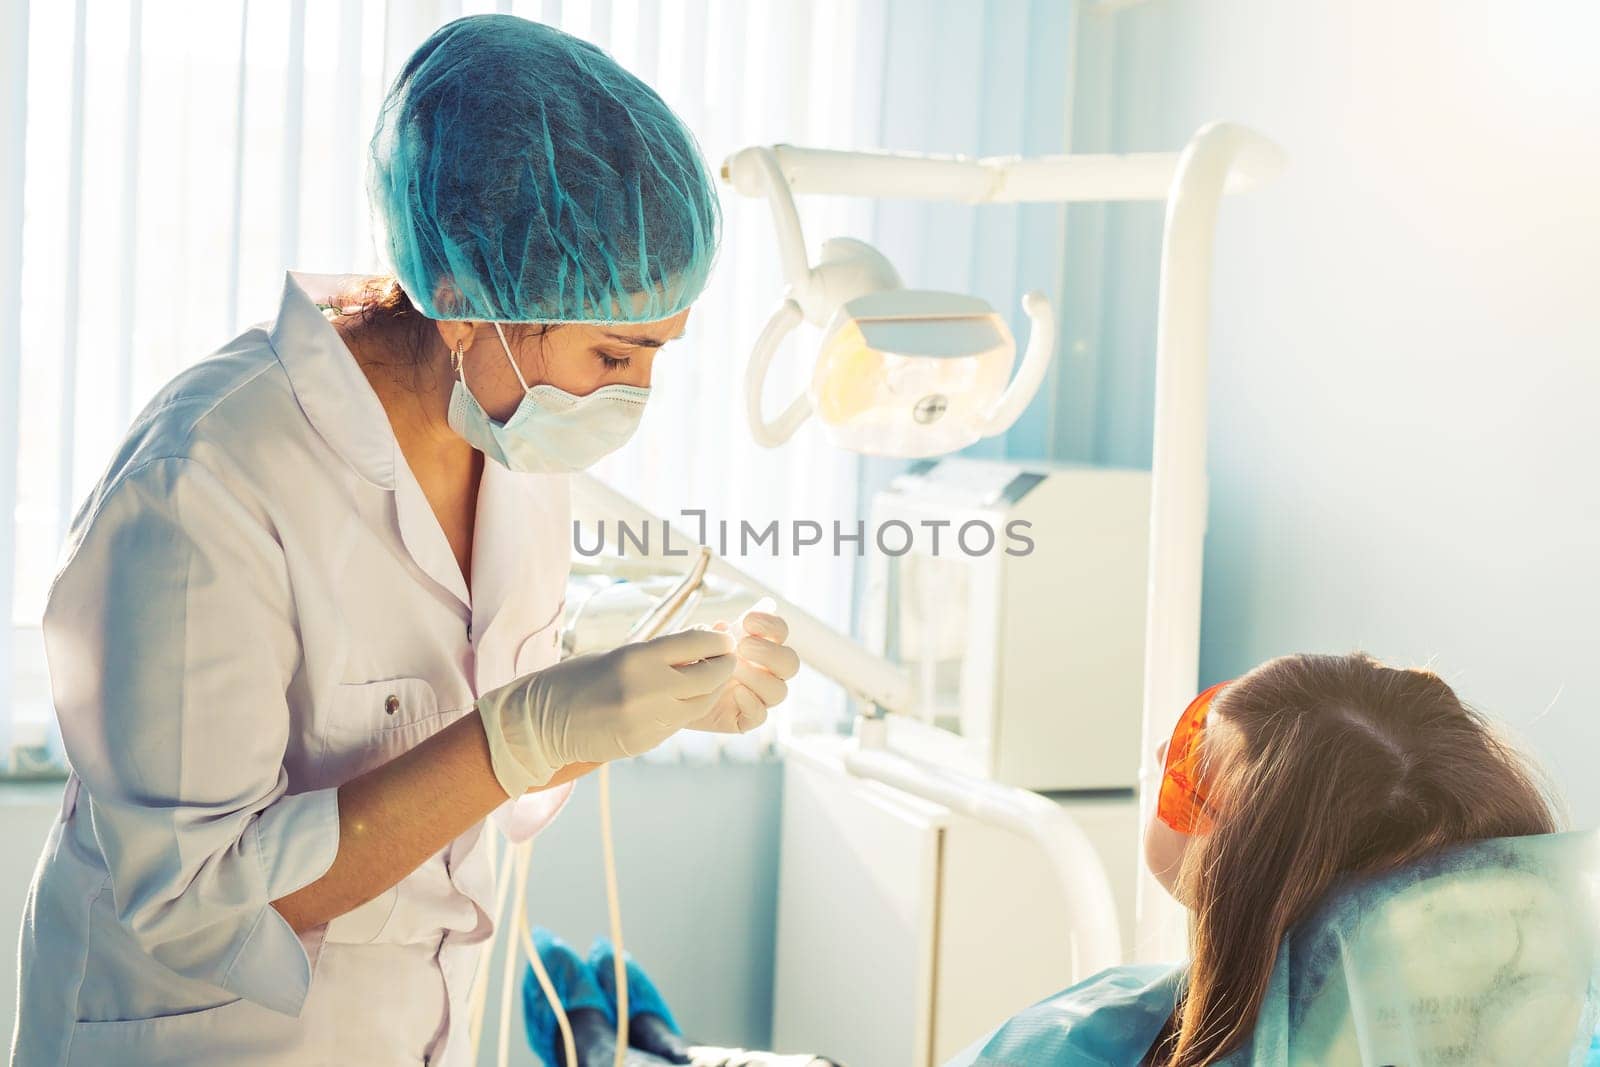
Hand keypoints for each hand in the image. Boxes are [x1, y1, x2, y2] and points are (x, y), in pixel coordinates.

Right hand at [477, 628, 736, 796]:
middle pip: (710, 676)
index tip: (724, 639)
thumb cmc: (578, 679)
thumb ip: (660, 653)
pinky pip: (681, 720)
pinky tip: (684, 697)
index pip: (698, 643)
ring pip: (702, 702)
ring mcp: (651, 719)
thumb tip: (703, 644)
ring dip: (712, 688)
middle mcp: (649, 688)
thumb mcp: (620, 655)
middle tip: (726, 658)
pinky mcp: (648, 741)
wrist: (543, 723)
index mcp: (638, 658)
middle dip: (724, 665)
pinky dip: (689, 706)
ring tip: (709, 676)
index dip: (718, 641)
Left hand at [686, 598, 800, 733]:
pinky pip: (760, 716)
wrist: (668, 691)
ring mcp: (757, 697)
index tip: (748, 620)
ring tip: (734, 670)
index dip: (771, 625)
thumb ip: (724, 630)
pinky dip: (752, 703)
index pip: (780, 633)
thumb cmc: (690, 660)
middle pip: (790, 663)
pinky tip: (736, 692)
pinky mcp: (745, 719)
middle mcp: (765, 672)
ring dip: (759, 678)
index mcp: (761, 647)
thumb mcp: (702, 641)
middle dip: (770, 653)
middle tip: (744, 646)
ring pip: (779, 691)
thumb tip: (745, 616)